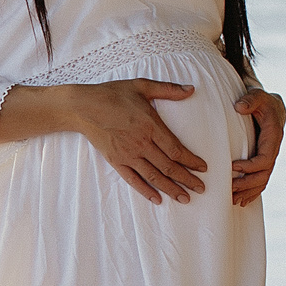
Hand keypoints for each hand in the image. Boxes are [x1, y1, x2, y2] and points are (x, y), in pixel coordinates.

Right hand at [62, 78, 208, 204]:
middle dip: (187, 179)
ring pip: (154, 176)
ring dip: (171, 188)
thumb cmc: (112, 94)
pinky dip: (146, 191)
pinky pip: (133, 180)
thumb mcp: (141, 86)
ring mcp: (128, 155)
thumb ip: (168, 90)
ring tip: (185, 198)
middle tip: (201, 188)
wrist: (83, 107)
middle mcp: (141, 144)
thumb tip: (191, 89)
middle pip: (169, 166)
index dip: (191, 160)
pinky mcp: (116, 161)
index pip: (176, 149)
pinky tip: (157, 199)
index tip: (203, 168)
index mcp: (150, 126)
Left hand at [231, 89, 285, 205]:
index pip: (264, 159)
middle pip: (263, 175)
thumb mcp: (258, 96)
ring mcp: (269, 158)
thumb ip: (250, 99)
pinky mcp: (263, 161)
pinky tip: (241, 201)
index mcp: (273, 138)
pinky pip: (260, 180)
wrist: (272, 106)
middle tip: (229, 190)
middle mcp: (273, 151)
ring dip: (248, 192)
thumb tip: (239, 107)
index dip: (250, 166)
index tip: (232, 167)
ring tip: (232, 200)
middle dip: (247, 184)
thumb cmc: (263, 101)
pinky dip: (252, 192)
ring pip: (262, 181)